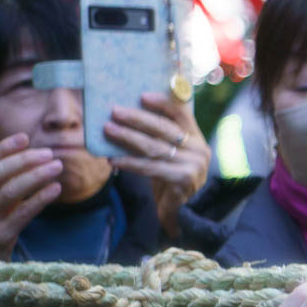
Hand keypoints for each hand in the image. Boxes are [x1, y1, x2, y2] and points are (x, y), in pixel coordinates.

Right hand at [0, 134, 62, 260]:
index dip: (3, 148)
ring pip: (10, 191)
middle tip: (49, 153)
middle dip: (24, 160)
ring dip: (36, 175)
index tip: (24, 137)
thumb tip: (25, 160)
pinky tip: (55, 188)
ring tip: (57, 166)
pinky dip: (40, 198)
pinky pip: (22, 213)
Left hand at [106, 91, 208, 238]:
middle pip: (164, 128)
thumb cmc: (171, 177)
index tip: (141, 95)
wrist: (184, 211)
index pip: (182, 113)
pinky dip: (129, 163)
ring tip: (108, 130)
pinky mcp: (183, 181)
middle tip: (115, 111)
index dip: (162, 103)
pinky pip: (150, 168)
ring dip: (128, 138)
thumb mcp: (170, 154)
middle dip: (137, 118)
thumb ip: (159, 137)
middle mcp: (198, 149)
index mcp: (196, 137)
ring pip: (154, 147)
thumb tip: (126, 117)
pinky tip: (113, 159)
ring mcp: (193, 166)